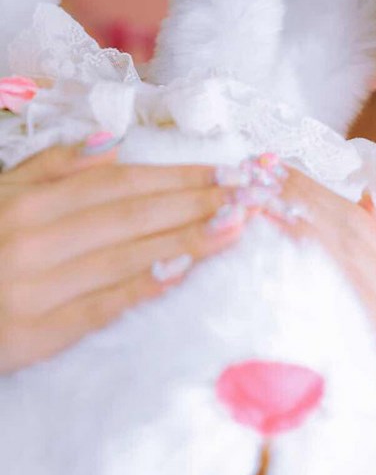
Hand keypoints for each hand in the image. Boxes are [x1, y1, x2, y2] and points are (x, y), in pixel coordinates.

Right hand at [0, 140, 249, 372]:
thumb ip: (46, 170)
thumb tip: (108, 140)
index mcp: (25, 203)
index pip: (117, 182)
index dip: (176, 174)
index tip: (227, 169)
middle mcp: (31, 239)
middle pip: (129, 213)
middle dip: (196, 200)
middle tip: (251, 192)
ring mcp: (34, 287)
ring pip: (124, 255)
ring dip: (187, 238)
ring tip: (237, 225)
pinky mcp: (36, 334)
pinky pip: (101, 306)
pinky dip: (144, 286)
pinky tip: (185, 271)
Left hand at [266, 164, 375, 401]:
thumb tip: (365, 206)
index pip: (362, 219)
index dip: (319, 188)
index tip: (275, 168)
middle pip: (355, 225)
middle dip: (306, 191)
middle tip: (258, 167)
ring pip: (353, 250)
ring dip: (306, 216)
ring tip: (262, 192)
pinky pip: (352, 291)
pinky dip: (322, 261)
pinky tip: (288, 242)